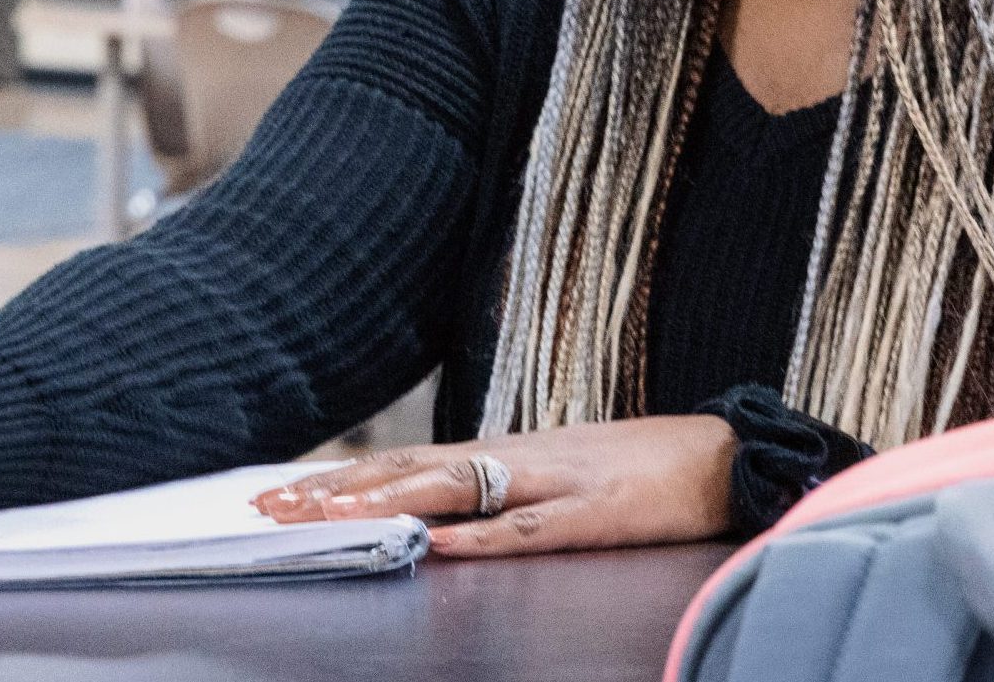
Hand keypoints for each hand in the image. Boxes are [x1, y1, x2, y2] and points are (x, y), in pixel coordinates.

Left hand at [251, 415, 735, 557]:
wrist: (719, 455)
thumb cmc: (633, 471)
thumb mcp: (555, 476)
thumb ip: (498, 492)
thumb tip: (433, 517)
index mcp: (505, 451)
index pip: (405, 462)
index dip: (342, 478)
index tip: (280, 492)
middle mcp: (517, 456)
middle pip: (412, 470)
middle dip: (340, 491)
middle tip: (274, 509)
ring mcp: (553, 480)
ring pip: (455, 489)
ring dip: (387, 502)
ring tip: (331, 516)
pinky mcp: (592, 510)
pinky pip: (529, 526)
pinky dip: (480, 534)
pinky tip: (439, 542)